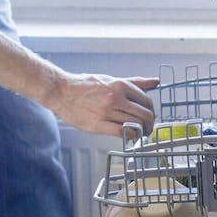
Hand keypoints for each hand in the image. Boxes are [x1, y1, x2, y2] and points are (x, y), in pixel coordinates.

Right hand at [41, 73, 160, 136]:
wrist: (61, 91)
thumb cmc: (85, 85)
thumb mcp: (111, 79)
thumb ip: (135, 82)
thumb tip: (155, 82)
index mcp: (121, 85)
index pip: (147, 101)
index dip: (152, 112)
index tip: (150, 116)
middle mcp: (116, 98)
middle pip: (145, 115)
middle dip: (150, 124)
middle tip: (147, 128)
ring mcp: (107, 112)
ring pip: (135, 125)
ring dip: (141, 132)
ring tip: (139, 133)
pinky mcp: (97, 124)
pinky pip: (121, 133)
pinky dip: (130, 136)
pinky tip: (129, 136)